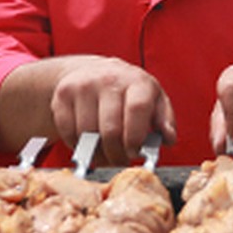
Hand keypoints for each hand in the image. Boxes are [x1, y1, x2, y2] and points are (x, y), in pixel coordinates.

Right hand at [50, 56, 176, 166]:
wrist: (92, 72)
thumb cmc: (129, 93)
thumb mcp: (154, 100)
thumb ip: (165, 120)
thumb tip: (169, 138)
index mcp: (137, 81)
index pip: (137, 110)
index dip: (135, 137)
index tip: (135, 152)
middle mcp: (109, 79)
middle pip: (110, 130)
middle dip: (116, 154)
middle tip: (120, 160)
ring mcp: (83, 85)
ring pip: (87, 135)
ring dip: (97, 154)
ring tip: (106, 154)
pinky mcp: (62, 95)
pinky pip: (68, 132)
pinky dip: (77, 146)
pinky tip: (88, 143)